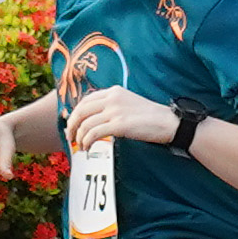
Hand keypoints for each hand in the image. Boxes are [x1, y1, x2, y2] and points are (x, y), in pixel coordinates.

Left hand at [65, 82, 179, 151]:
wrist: (167, 122)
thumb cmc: (150, 116)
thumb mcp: (128, 103)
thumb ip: (112, 105)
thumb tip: (93, 118)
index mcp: (114, 91)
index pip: (86, 100)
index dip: (75, 113)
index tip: (72, 124)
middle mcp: (112, 98)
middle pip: (81, 110)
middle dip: (72, 125)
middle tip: (70, 137)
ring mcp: (115, 111)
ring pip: (85, 123)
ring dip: (79, 137)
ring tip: (81, 146)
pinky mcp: (119, 125)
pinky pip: (94, 133)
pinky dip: (87, 141)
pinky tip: (88, 147)